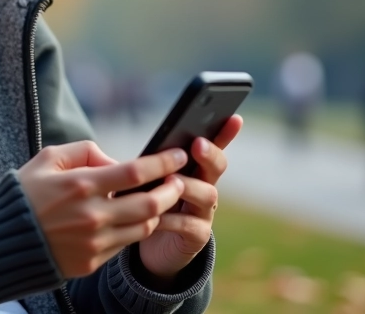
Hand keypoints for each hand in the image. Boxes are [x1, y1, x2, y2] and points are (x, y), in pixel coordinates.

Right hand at [16, 140, 189, 278]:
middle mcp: (92, 215)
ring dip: (158, 212)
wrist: (3, 240)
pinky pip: (125, 244)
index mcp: (81, 184)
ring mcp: (94, 242)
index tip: (179, 155)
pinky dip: (136, 229)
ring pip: (144, 227)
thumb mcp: (48, 158)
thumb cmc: (25, 193)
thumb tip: (114, 160)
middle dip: (172, 190)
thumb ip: (84, 151)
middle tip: (179, 181)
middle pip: (150, 203)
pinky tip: (136, 218)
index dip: (163, 163)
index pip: (135, 172)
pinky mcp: (92, 262)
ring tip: (161, 199)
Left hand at [138, 116, 242, 281]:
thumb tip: (129, 147)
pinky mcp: (196, 236)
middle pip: (217, 168)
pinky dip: (172, 218)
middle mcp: (204, 188)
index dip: (225, 132)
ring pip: (207, 195)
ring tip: (172, 181)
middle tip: (198, 144)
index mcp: (194, 169)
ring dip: (190, 186)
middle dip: (210, 154)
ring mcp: (204, 213)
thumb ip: (148, 163)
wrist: (150, 248)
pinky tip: (156, 215)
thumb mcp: (146, 179)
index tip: (234, 116)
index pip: (213, 146)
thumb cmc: (147, 204)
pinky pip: (189, 224)